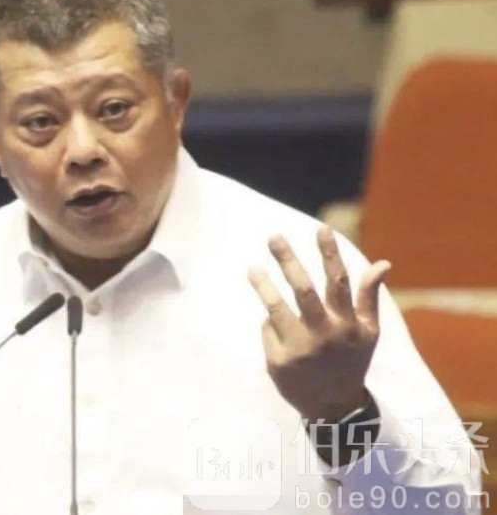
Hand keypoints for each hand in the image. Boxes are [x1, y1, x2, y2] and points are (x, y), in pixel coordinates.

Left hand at [248, 226, 390, 422]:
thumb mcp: (368, 332)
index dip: (330, 254)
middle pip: (303, 290)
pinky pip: (268, 332)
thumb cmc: (351, 360)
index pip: (339, 282)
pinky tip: (273, 327)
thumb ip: (369, 297)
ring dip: (264, 286)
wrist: (333, 407)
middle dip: (288, 261)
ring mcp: (300, 349)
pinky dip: (270, 325)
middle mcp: (325, 335)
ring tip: (252, 268)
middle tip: (274, 237)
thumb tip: (382, 262)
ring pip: (277, 309)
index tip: (321, 228)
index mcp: (348, 324)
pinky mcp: (279, 362)